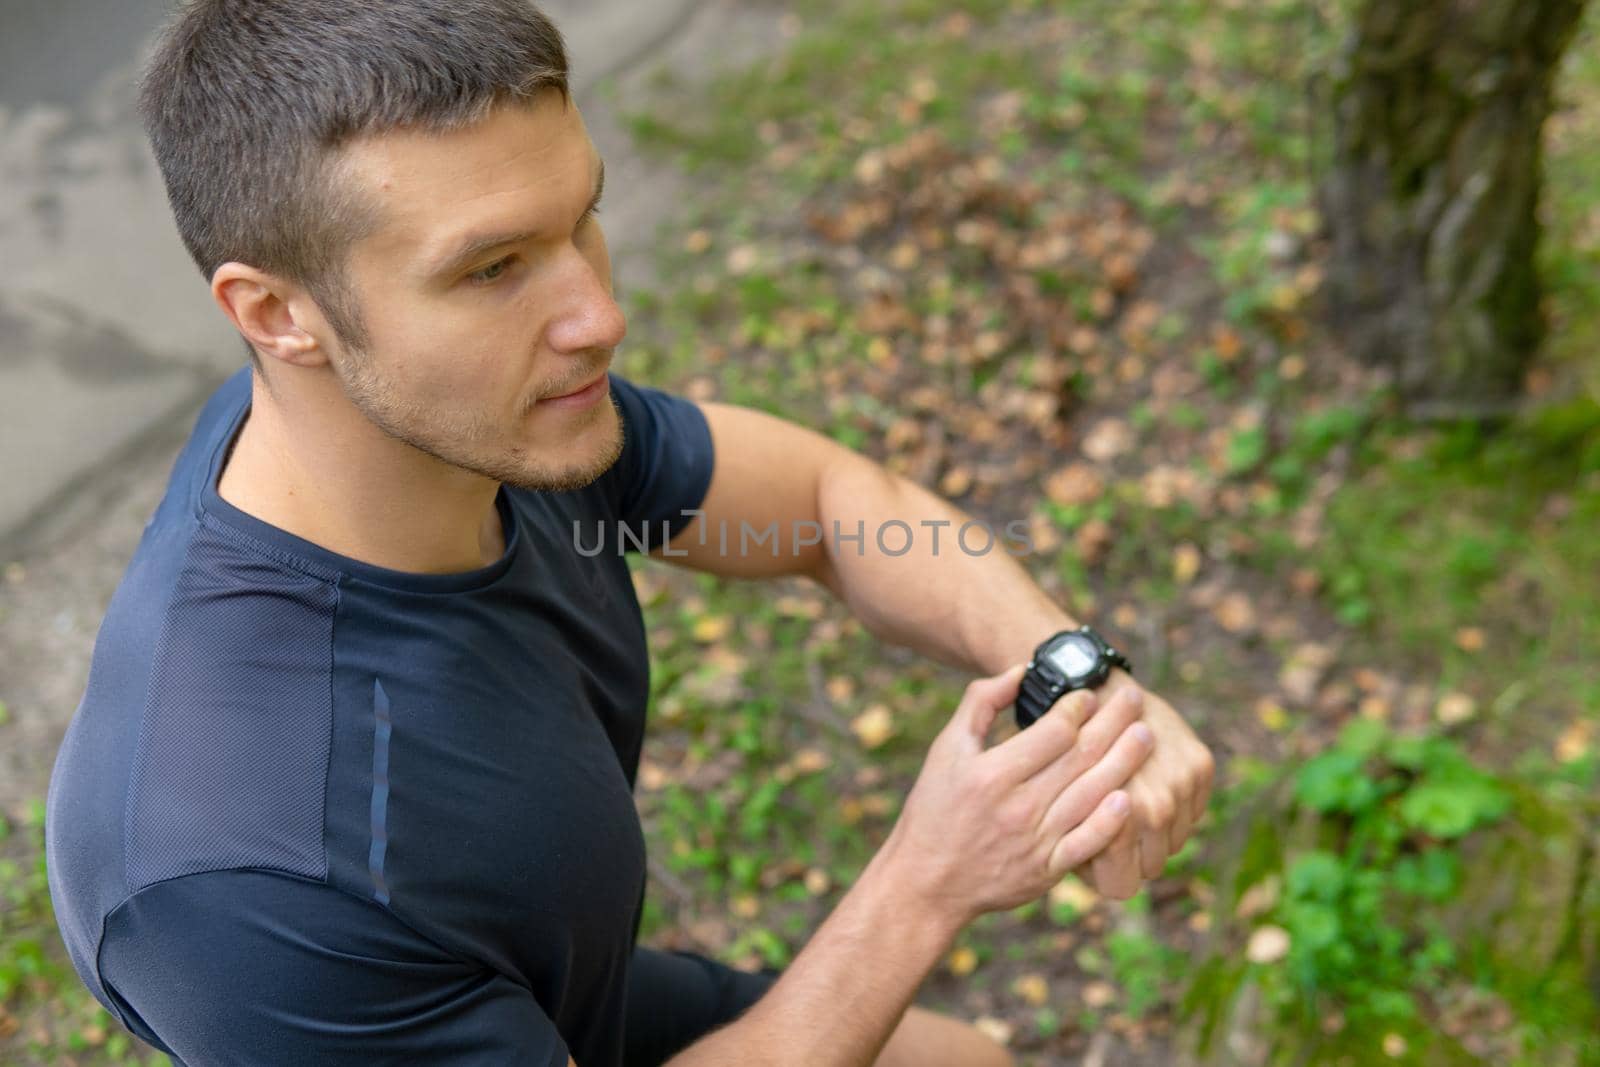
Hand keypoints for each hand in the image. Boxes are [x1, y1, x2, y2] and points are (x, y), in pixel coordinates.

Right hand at [883, 664, 1155, 930]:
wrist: (927, 882)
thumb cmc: (935, 808)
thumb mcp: (946, 749)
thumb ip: (980, 703)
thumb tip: (1020, 671)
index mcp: (992, 773)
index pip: (1053, 731)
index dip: (1078, 707)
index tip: (1090, 694)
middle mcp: (1018, 806)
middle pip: (1081, 757)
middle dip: (1113, 723)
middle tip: (1135, 699)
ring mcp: (1036, 841)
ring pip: (1092, 793)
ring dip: (1125, 761)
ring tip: (1146, 735)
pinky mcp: (1047, 871)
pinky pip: (1088, 843)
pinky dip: (1111, 821)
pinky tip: (1131, 797)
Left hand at [1074, 671, 1214, 897]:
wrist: (1088, 689)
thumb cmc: (1063, 753)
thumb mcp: (1058, 808)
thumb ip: (1081, 848)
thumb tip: (1097, 882)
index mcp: (1116, 819)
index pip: (1122, 887)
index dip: (1103, 873)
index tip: (1090, 852)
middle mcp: (1155, 805)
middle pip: (1151, 867)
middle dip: (1128, 853)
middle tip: (1106, 824)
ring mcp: (1181, 784)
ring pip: (1174, 842)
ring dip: (1153, 830)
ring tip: (1126, 798)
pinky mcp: (1199, 763)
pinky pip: (1192, 812)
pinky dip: (1175, 805)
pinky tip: (1149, 781)